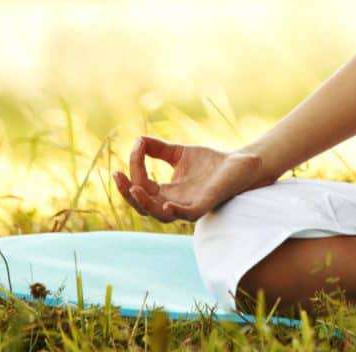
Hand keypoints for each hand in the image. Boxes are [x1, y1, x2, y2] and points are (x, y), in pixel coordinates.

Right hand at [112, 135, 268, 223]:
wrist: (239, 164)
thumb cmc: (209, 162)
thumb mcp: (179, 153)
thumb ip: (158, 149)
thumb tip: (137, 139)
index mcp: (166, 192)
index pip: (142, 185)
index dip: (135, 168)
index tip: (136, 145)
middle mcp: (173, 202)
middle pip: (143, 205)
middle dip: (127, 192)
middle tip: (117, 176)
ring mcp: (188, 206)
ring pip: (160, 214)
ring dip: (145, 203)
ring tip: (136, 188)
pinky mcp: (204, 205)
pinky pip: (187, 215)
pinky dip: (175, 211)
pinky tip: (165, 203)